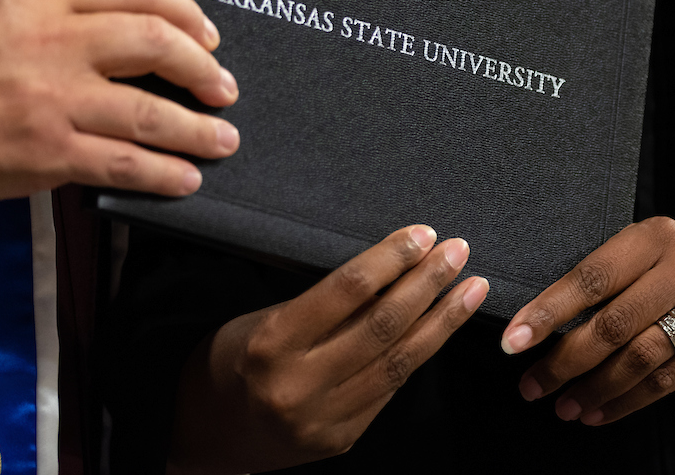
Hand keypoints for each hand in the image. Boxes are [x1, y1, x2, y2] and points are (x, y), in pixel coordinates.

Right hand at [0, 0, 239, 204]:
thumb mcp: (2, 16)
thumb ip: (62, 18)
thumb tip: (132, 40)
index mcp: (45, 0)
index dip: (183, 10)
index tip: (207, 34)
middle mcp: (56, 42)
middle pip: (154, 43)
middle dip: (201, 68)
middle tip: (224, 88)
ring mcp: (54, 99)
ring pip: (149, 111)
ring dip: (197, 129)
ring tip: (223, 140)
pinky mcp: (46, 152)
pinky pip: (123, 163)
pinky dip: (164, 173)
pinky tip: (186, 179)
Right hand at [168, 226, 489, 474]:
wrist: (204, 431)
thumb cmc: (231, 360)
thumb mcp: (261, 318)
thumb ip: (322, 303)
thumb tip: (390, 268)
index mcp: (272, 343)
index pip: (346, 290)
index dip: (390, 258)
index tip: (422, 234)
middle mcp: (299, 386)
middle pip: (382, 326)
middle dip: (428, 284)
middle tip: (457, 251)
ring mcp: (324, 420)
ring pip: (399, 363)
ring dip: (442, 322)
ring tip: (471, 289)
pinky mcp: (342, 440)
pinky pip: (390, 390)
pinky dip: (418, 355)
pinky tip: (440, 328)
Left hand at [499, 216, 674, 425]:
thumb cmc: (673, 277)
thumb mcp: (644, 258)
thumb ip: (603, 279)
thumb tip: (535, 322)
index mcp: (655, 235)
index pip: (592, 276)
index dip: (549, 310)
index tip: (514, 340)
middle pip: (615, 322)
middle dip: (564, 359)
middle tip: (531, 386)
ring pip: (640, 357)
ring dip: (594, 388)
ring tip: (563, 406)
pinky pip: (665, 381)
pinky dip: (624, 402)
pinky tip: (596, 411)